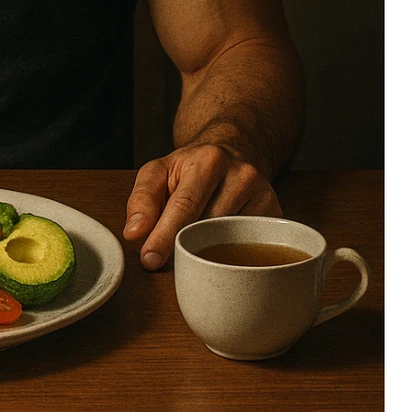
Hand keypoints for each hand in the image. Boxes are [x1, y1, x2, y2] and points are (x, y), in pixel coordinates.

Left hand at [123, 142, 281, 269]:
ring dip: (208, 251)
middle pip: (208, 226)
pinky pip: (250, 246)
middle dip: (185, 245)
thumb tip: (134, 234)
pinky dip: (231, 254)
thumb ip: (141, 200)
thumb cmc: (191, 167)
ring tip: (195, 249)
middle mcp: (241, 174)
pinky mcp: (276, 215)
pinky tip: (220, 250)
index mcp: (208, 161)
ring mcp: (264, 195)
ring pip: (231, 240)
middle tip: (169, 260)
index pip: (185, 206)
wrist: (233, 151)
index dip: (165, 236)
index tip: (150, 260)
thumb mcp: (159, 172)